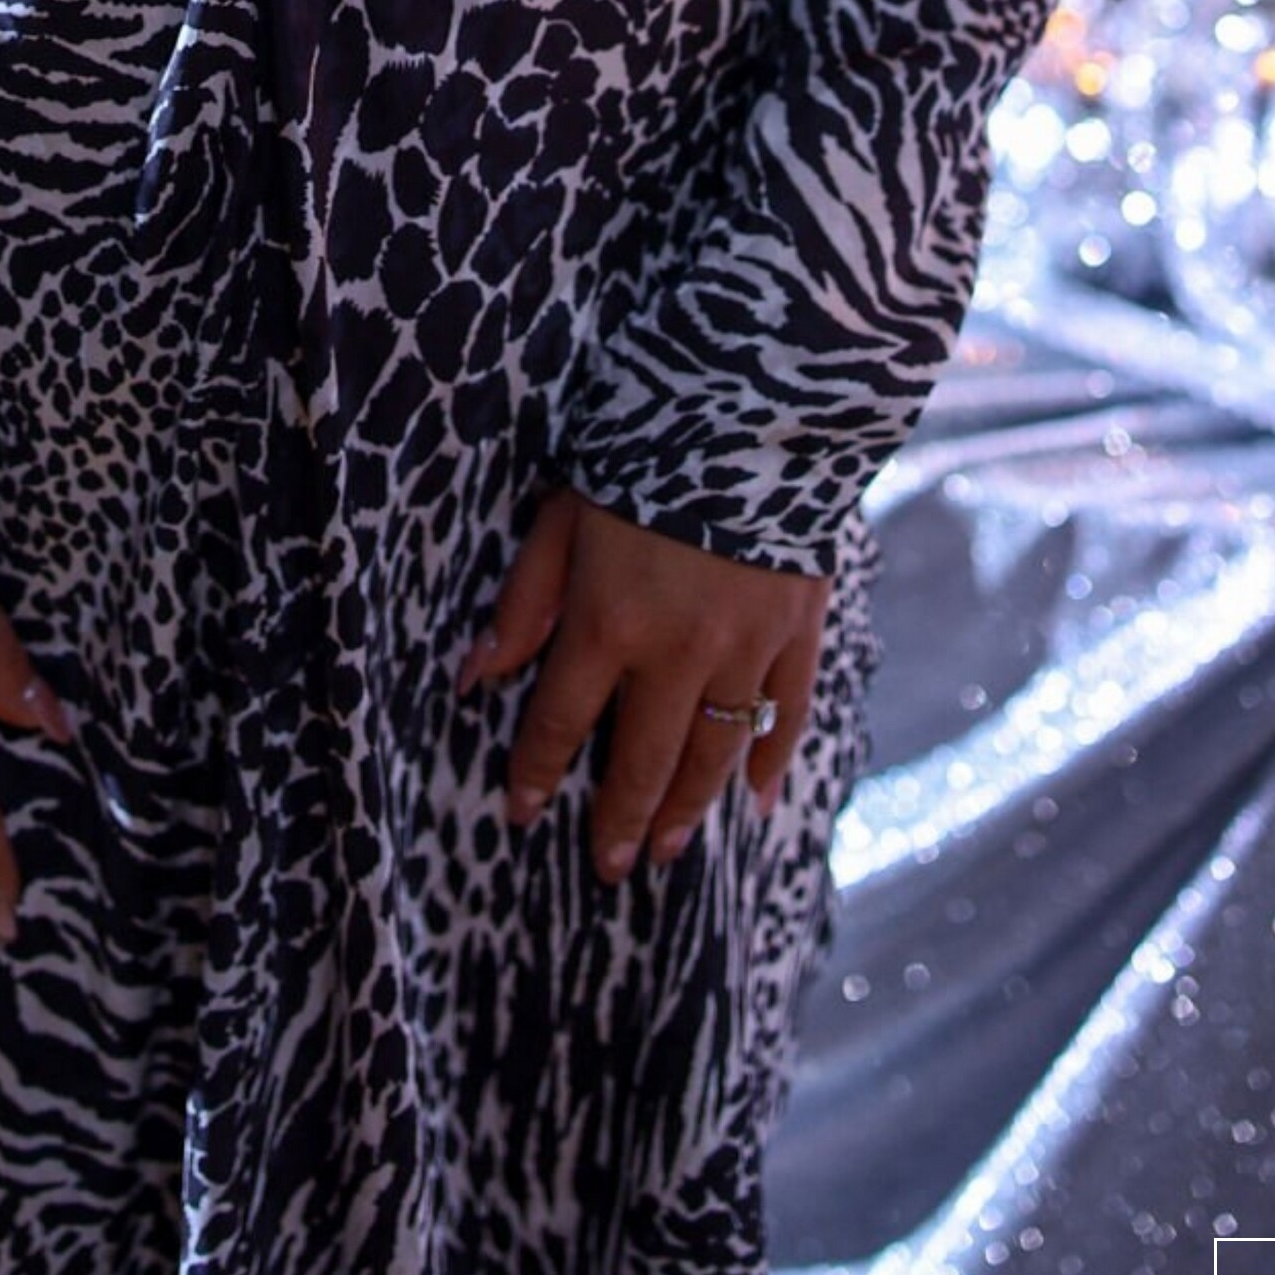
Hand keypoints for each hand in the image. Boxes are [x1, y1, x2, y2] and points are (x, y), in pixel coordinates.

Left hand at [459, 482, 828, 877]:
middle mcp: (678, 652)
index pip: (562, 720)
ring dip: (688, 808)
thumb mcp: (564, 512)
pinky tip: (756, 800)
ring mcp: (746, 647)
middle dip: (619, 816)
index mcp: (609, 621)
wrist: (752, 407)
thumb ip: (525, 599)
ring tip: (665, 850)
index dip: (537, 769)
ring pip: (715, 751)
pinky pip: (788, 713)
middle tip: (607, 868)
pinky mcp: (799, 629)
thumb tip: (475, 674)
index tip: (518, 811)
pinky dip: (772, 760)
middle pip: (644, 758)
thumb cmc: (640, 448)